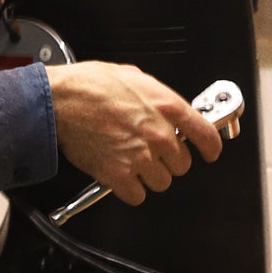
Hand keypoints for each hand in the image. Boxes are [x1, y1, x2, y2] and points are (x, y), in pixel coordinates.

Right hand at [45, 61, 221, 204]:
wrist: (60, 101)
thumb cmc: (89, 85)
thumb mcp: (135, 77)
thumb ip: (157, 96)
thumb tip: (163, 106)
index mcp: (167, 107)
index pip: (207, 137)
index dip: (210, 148)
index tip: (209, 153)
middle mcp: (159, 135)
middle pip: (182, 165)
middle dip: (168, 160)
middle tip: (150, 150)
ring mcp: (141, 157)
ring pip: (162, 182)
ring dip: (149, 176)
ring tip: (131, 160)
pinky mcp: (120, 176)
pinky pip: (137, 195)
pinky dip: (129, 189)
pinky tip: (120, 174)